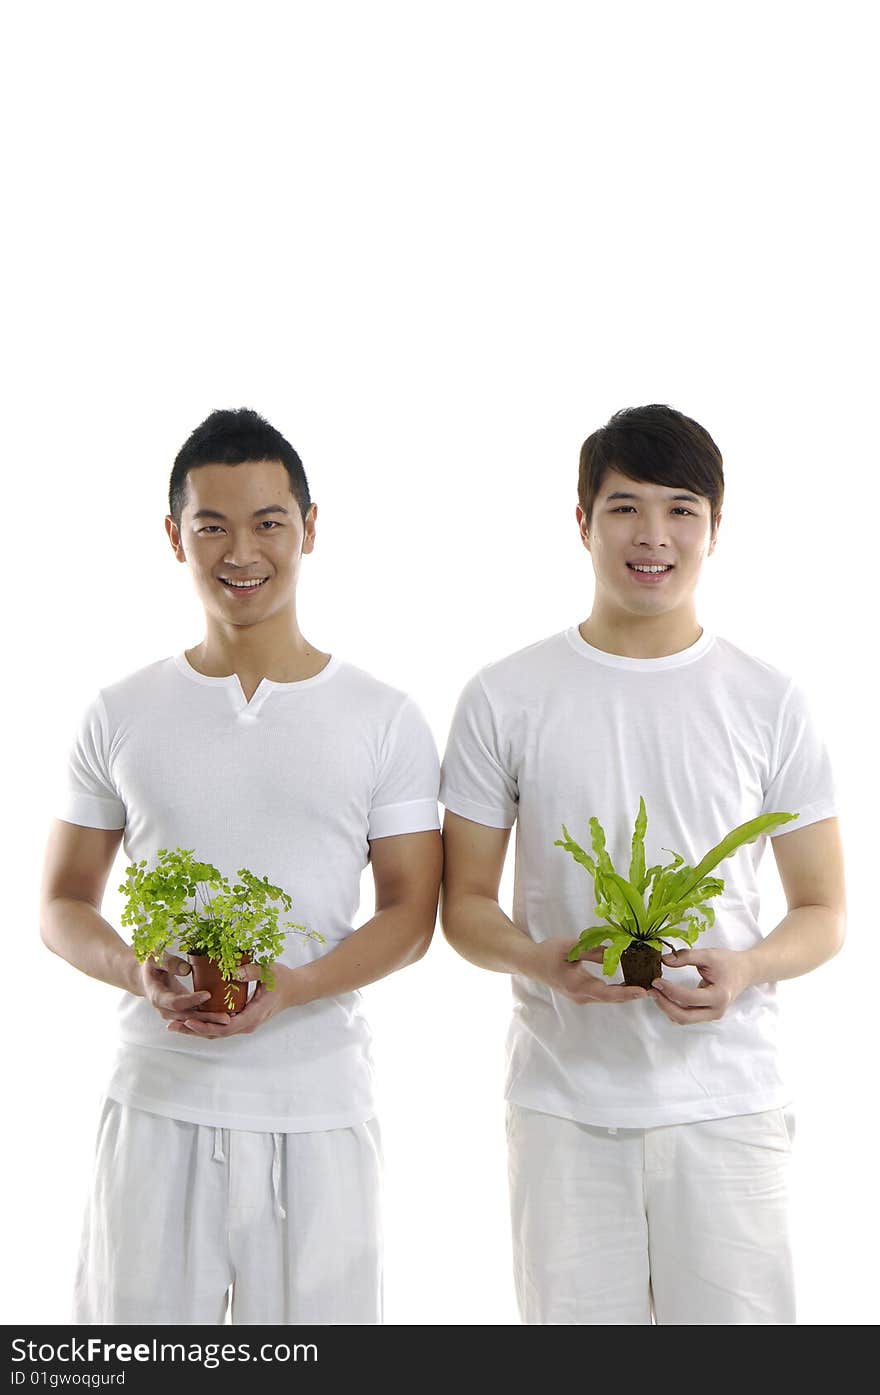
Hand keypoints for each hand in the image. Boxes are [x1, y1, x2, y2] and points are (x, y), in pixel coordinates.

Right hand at [139, 953, 230, 1025]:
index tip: (208, 994)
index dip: (192, 1000)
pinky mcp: (181, 1012)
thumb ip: (168, 962)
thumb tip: (187, 969)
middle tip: (226, 1017)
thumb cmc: (151, 965)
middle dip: (207, 1018)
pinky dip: (208, 1018)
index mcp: (157, 996)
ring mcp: (172, 1013)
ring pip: (193, 1021)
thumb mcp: (155, 958)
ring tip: (229, 1019)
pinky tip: (224, 1015)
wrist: (145, 978)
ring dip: (210, 1021)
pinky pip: (195, 1017)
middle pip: (187, 1017)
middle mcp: (165, 1009)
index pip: (176, 1003)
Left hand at [166, 962, 308, 1037]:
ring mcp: (245, 1024)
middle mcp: (248, 1024)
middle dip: (194, 1030)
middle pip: (217, 1033)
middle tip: (172, 1025)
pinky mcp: (242, 1020)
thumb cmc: (282, 979)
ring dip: (196, 1030)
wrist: (294, 989)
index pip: (226, 1027)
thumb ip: (252, 970)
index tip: (188, 1020)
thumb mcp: (269, 970)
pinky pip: (221, 1027)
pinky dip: (205, 1025)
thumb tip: (233, 971)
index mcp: (254, 1014)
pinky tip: (190, 1019)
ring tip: (174, 1025)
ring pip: (217, 1032)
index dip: (206, 1026)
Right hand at [528, 937, 648, 1004]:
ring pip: (608, 997)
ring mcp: (581, 997)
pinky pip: (603, 994)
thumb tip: (615, 953)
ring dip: (626, 992)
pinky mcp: (582, 994)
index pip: (607, 993)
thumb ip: (592, 952)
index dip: (626, 993)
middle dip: (632, 994)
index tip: (643, 991)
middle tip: (653, 987)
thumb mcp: (570, 948)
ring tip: (646, 984)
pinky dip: (617, 990)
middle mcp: (581, 996)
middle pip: (612, 998)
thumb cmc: (548, 953)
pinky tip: (629, 982)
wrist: (531, 963)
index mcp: (578, 986)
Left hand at [650, 946, 754, 1023]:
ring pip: (683, 1019)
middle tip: (651, 990)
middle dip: (664, 1005)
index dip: (670, 990)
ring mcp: (712, 1015)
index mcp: (719, 996)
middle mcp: (716, 1010)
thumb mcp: (708, 955)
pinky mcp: (707, 1014)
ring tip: (655, 992)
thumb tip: (664, 960)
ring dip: (667, 1008)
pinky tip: (664, 995)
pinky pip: (686, 1015)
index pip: (688, 998)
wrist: (745, 971)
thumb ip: (686, 956)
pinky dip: (673, 1008)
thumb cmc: (728, 962)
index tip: (656, 980)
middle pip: (684, 1016)